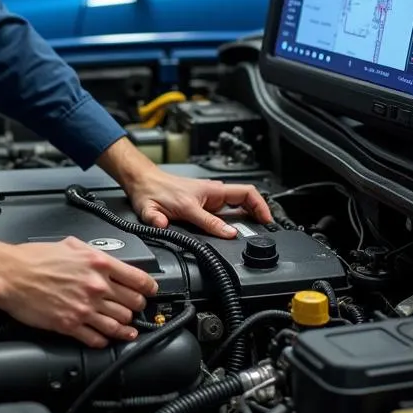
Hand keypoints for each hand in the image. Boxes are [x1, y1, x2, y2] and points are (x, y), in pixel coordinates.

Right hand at [0, 237, 157, 347]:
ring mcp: (85, 308)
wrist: (11, 274)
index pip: (138, 279)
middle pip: (133, 304)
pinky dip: (105, 340)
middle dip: (137, 307)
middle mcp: (96, 286)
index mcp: (98, 264)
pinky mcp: (71, 325)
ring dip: (125, 327)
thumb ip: (93, 253)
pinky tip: (105, 338)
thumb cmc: (33, 258)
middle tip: (135, 309)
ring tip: (127, 328)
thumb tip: (105, 260)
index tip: (149, 291)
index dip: (149, 287)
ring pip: (119, 324)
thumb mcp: (70, 244)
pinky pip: (98, 339)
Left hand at [126, 170, 272, 239]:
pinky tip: (243, 228)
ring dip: (252, 214)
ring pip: (239, 203)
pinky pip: (229, 209)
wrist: (142, 182)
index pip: (243, 195)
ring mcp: (210, 198)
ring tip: (261, 230)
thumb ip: (177, 222)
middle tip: (269, 227)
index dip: (258, 208)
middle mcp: (211, 193)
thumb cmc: (151, 191)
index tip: (264, 223)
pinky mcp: (206, 203)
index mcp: (206, 192)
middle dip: (260, 210)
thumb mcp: (163, 210)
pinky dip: (240, 217)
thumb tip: (199, 230)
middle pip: (246, 197)